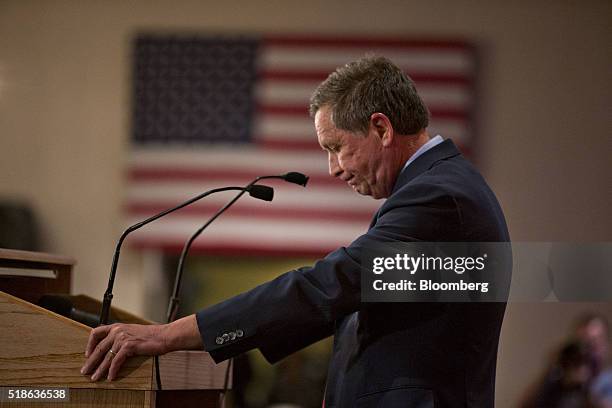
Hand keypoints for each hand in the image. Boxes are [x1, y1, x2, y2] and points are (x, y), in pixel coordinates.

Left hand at [80, 314, 202, 380]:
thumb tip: (113, 349)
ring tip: (95, 378)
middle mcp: (118, 331)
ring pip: (106, 356)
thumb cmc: (152, 336)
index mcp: (118, 326)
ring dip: (99, 369)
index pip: (96, 332)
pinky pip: (116, 361)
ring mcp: (123, 338)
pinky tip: (111, 377)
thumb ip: (122, 337)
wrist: (165, 336)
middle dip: (90, 361)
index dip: (90, 344)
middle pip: (98, 348)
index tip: (87, 354)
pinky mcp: (129, 346)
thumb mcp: (133, 333)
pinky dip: (113, 370)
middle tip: (85, 371)